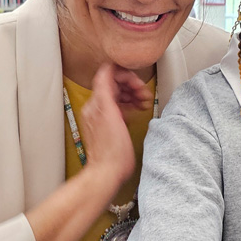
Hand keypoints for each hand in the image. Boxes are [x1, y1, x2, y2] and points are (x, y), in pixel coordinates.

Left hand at [77, 63, 147, 191]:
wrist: (108, 171)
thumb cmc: (112, 150)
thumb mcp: (110, 113)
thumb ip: (106, 89)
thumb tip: (107, 69)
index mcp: (96, 102)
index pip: (108, 74)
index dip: (125, 74)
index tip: (137, 83)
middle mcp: (96, 107)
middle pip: (115, 84)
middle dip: (132, 85)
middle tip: (143, 94)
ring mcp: (102, 116)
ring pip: (118, 95)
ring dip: (133, 94)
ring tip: (144, 102)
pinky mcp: (109, 124)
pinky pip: (119, 107)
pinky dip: (130, 105)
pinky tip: (138, 110)